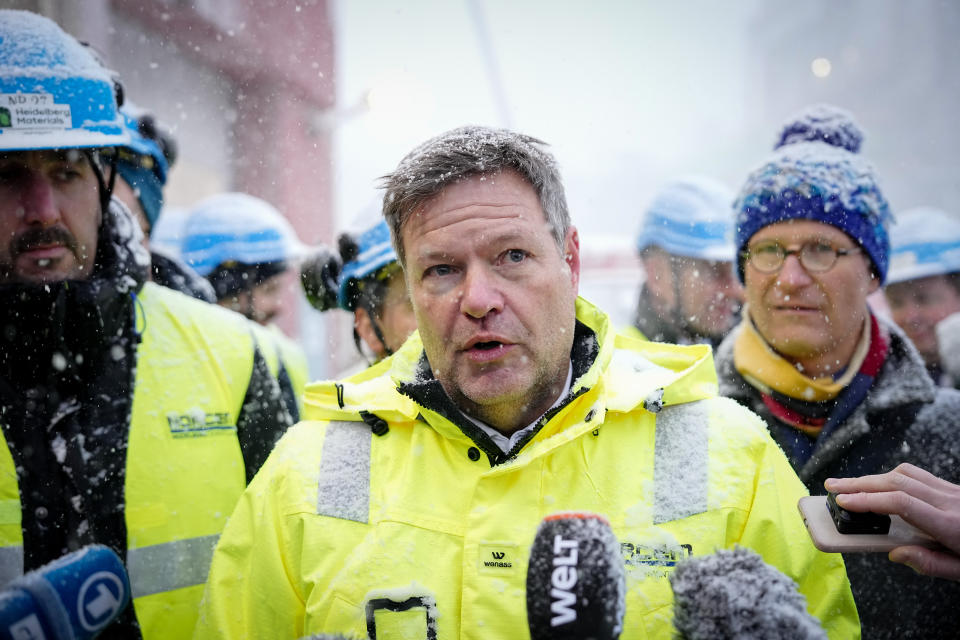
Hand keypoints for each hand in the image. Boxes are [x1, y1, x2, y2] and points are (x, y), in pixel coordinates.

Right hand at [824, 463, 959, 580]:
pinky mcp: (955, 489)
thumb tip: (895, 553)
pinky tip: (881, 485)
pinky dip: (893, 476)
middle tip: (831, 487)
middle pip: (897, 481)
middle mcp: (951, 501)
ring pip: (906, 473)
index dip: (868, 500)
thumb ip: (931, 564)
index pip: (900, 503)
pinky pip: (919, 475)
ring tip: (849, 485)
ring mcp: (954, 491)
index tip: (842, 503)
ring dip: (874, 477)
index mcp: (952, 524)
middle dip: (860, 483)